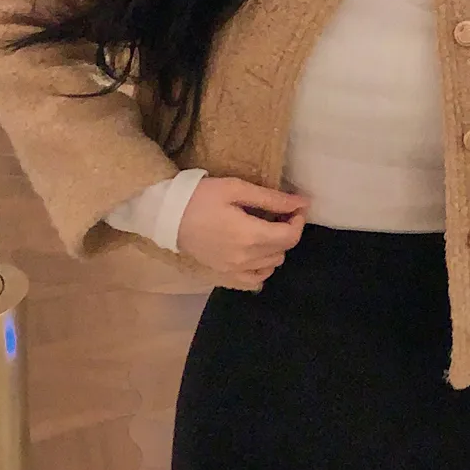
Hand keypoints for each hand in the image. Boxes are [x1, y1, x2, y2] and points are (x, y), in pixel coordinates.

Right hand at [176, 177, 308, 290]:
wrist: (167, 216)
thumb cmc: (200, 197)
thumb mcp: (236, 189)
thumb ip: (271, 199)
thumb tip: (302, 202)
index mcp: (249, 235)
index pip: (290, 236)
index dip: (298, 221)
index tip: (295, 208)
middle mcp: (245, 258)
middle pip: (283, 250)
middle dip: (287, 231)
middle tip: (278, 215)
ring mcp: (235, 270)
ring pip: (272, 265)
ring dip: (276, 248)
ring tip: (264, 231)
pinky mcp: (225, 276)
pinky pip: (255, 280)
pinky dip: (262, 268)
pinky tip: (256, 253)